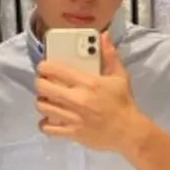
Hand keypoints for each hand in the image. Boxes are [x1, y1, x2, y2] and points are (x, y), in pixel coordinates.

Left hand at [36, 32, 145, 151]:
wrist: (129, 132)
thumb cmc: (123, 103)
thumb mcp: (120, 76)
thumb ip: (110, 55)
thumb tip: (104, 36)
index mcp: (87, 83)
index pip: (54, 70)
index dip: (44, 66)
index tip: (45, 67)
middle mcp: (77, 99)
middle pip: (42, 87)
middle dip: (40, 83)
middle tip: (45, 83)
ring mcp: (72, 117)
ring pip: (42, 107)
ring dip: (42, 101)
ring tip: (48, 100)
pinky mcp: (72, 133)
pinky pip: (47, 128)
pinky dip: (45, 123)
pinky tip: (51, 119)